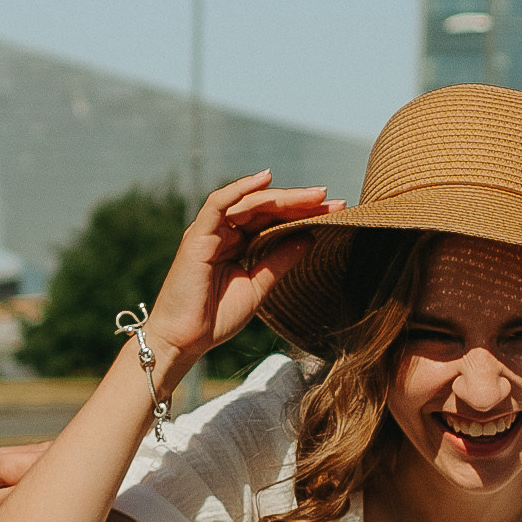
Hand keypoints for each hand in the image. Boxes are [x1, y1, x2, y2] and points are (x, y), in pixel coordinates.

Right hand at [140, 172, 337, 372]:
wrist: (185, 341)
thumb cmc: (216, 317)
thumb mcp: (259, 286)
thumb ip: (280, 260)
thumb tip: (310, 236)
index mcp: (237, 243)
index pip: (274, 219)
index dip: (304, 213)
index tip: (336, 210)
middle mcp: (224, 232)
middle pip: (265, 207)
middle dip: (299, 202)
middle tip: (331, 197)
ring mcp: (210, 232)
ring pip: (248, 203)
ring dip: (281, 196)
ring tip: (313, 194)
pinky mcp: (197, 236)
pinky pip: (218, 204)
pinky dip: (240, 189)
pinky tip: (265, 180)